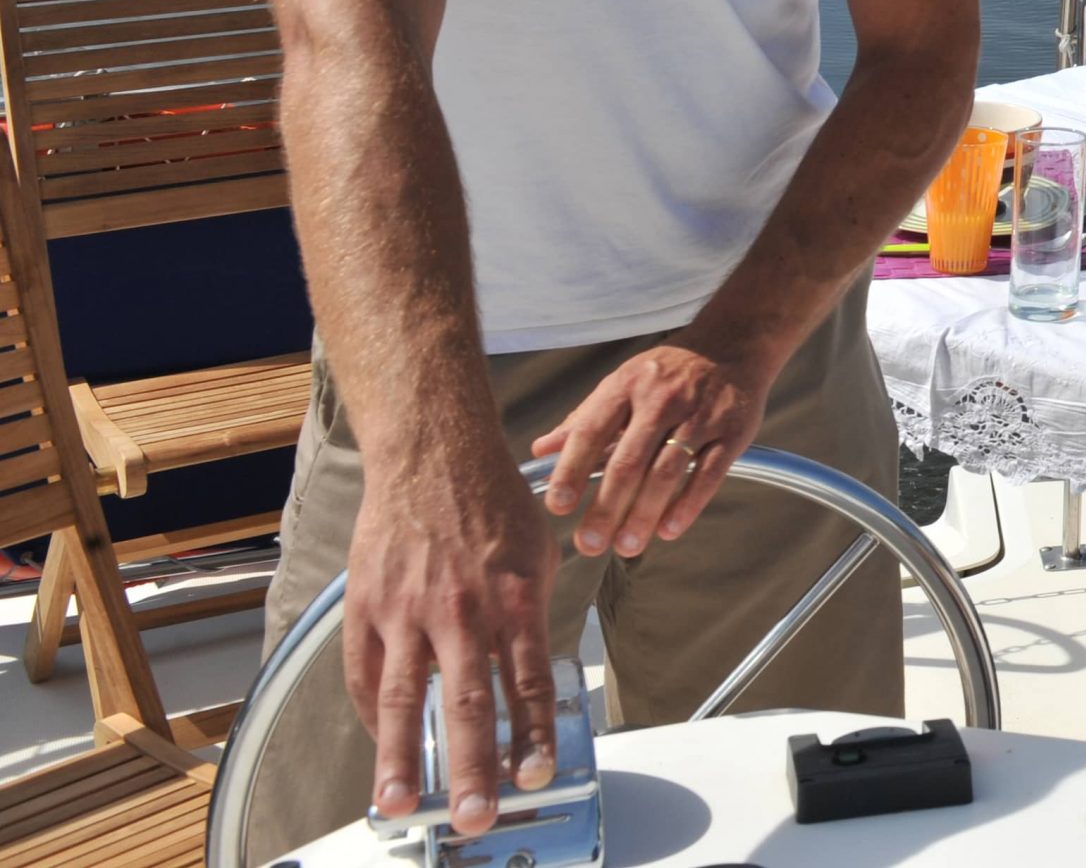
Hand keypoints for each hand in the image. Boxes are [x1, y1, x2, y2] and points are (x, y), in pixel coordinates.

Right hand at [347, 442, 559, 833]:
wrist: (433, 455)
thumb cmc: (493, 505)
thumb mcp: (538, 554)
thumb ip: (534, 619)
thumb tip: (536, 681)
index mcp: (513, 596)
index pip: (528, 679)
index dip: (533, 732)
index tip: (536, 773)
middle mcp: (461, 607)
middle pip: (468, 699)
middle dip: (473, 763)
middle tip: (473, 813)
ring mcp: (407, 609)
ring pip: (405, 696)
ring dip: (402, 756)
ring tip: (400, 803)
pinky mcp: (366, 605)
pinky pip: (366, 673)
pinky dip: (373, 715)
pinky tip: (382, 747)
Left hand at [531, 341, 770, 561]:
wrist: (733, 344)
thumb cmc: (668, 372)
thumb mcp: (622, 383)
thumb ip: (583, 419)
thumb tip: (540, 451)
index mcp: (626, 386)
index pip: (592, 431)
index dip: (572, 470)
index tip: (557, 507)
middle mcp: (661, 399)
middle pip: (629, 461)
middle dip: (607, 507)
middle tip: (589, 544)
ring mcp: (700, 415)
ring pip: (667, 472)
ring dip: (644, 514)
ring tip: (626, 546)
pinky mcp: (732, 431)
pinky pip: (708, 473)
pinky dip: (688, 505)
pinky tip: (669, 530)